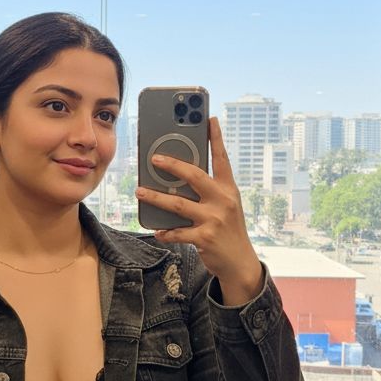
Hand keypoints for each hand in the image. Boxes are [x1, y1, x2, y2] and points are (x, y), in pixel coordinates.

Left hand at [135, 116, 262, 305]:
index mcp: (229, 189)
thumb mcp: (225, 207)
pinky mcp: (205, 238)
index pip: (222, 158)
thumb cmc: (228, 230)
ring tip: (140, 192)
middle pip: (194, 176)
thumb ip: (207, 192)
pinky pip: (178, 232)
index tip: (209, 118)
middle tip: (154, 158)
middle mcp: (223, 200)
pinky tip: (157, 231)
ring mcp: (214, 219)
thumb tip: (177, 180)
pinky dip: (165, 232)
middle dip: (172, 165)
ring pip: (178, 204)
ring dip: (156, 197)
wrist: (240, 262)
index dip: (216, 138)